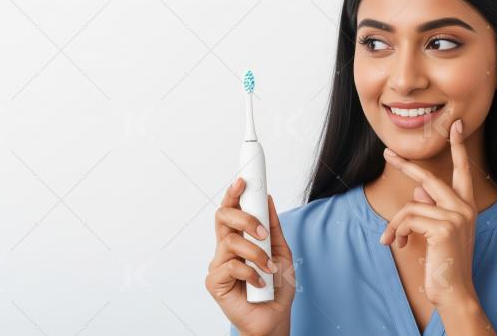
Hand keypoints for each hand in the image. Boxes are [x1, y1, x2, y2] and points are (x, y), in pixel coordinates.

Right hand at [206, 178, 294, 335]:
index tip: (244, 179)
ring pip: (230, 241)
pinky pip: (230, 266)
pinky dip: (251, 273)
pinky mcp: (215, 281)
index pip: (232, 208)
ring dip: (256, 253)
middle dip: (244, 217)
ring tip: (269, 269)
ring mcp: (218, 264)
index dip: (234, 192)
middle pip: (223, 216)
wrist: (274, 318)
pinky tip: (260, 284)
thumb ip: (274, 227)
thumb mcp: (282, 252)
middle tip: (262, 231)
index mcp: (240, 237)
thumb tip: (268, 199)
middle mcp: (225, 247)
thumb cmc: (276, 288)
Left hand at [379, 119, 478, 309]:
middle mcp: (465, 208)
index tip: (457, 125)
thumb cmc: (443, 263)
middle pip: (430, 177)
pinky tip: (399, 245)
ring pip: (411, 206)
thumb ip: (429, 208)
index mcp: (465, 207)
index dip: (459, 147)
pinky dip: (397, 232)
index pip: (462, 170)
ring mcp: (456, 216)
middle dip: (407, 165)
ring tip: (393, 241)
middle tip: (387, 152)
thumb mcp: (435, 232)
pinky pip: (408, 219)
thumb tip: (418, 190)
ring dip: (396, 226)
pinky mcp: (444, 228)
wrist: (453, 292)